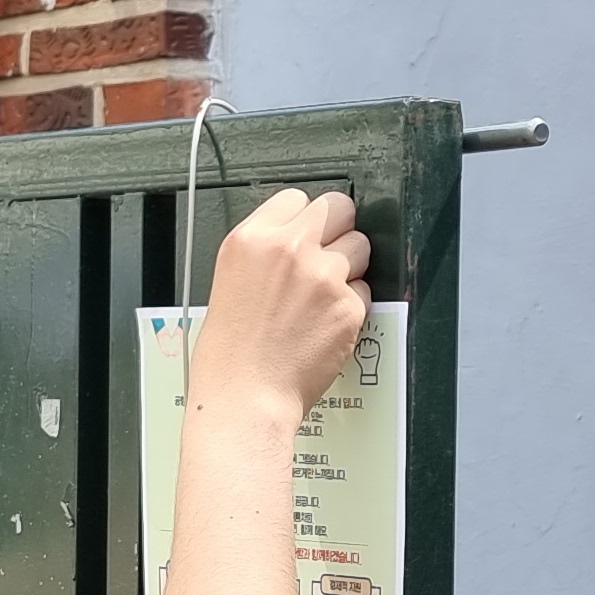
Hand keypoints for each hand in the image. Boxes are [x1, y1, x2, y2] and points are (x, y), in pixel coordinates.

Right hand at [191, 188, 372, 420]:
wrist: (245, 397)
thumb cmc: (230, 352)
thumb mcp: (229, 280)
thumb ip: (265, 250)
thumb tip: (298, 239)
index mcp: (251, 238)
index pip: (297, 197)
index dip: (303, 219)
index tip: (303, 236)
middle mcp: (289, 249)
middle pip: (339, 207)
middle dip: (337, 229)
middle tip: (326, 255)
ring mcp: (324, 275)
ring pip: (360, 246)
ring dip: (349, 266)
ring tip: (323, 297)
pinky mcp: (349, 305)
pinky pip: (366, 289)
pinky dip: (352, 305)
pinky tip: (324, 325)